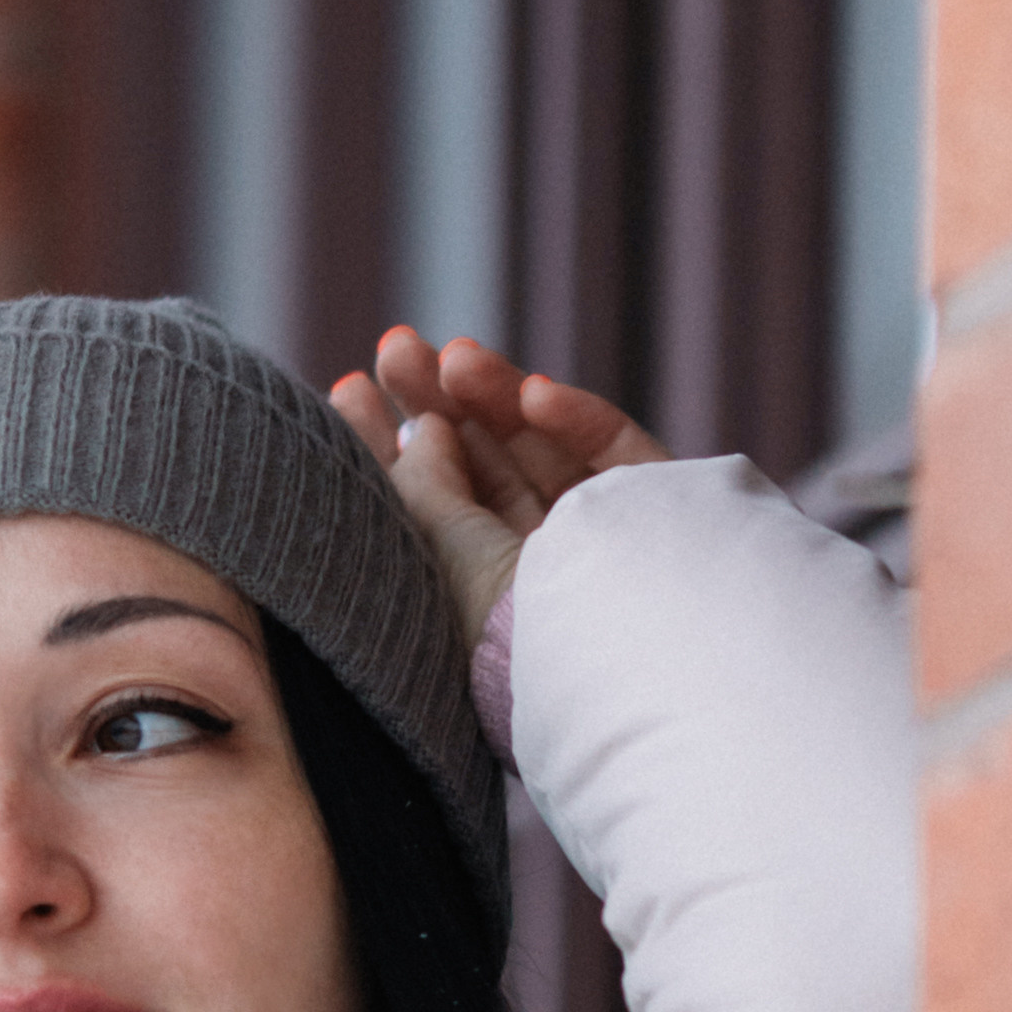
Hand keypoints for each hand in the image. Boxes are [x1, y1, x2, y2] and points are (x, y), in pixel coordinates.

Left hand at [332, 328, 669, 651]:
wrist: (615, 664)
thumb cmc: (509, 632)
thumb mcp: (438, 553)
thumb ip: (421, 485)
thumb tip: (420, 427)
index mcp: (477, 610)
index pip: (429, 512)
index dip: (390, 448)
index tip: (350, 388)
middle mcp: (538, 584)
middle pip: (482, 475)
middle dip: (437, 405)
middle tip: (395, 346)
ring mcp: (602, 550)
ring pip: (542, 456)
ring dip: (496, 400)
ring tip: (456, 356)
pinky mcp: (661, 520)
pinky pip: (615, 458)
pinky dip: (576, 422)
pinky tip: (534, 393)